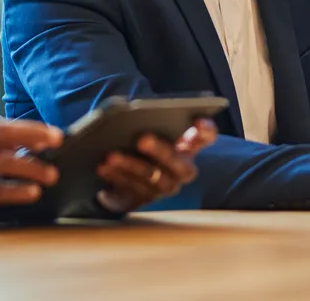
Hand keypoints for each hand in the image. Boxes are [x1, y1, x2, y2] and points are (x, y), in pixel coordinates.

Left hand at [96, 119, 216, 212]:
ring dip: (132, 166)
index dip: (205, 130)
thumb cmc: (140, 138)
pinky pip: (133, 191)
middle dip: (161, 151)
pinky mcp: (145, 199)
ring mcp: (165, 186)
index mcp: (189, 145)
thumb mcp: (148, 126)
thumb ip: (150, 119)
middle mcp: (182, 168)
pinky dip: (117, 177)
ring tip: (112, 154)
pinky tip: (103, 167)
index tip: (197, 121)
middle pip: (179, 163)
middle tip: (143, 138)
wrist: (122, 169)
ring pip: (153, 179)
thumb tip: (132, 110)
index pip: (206, 137)